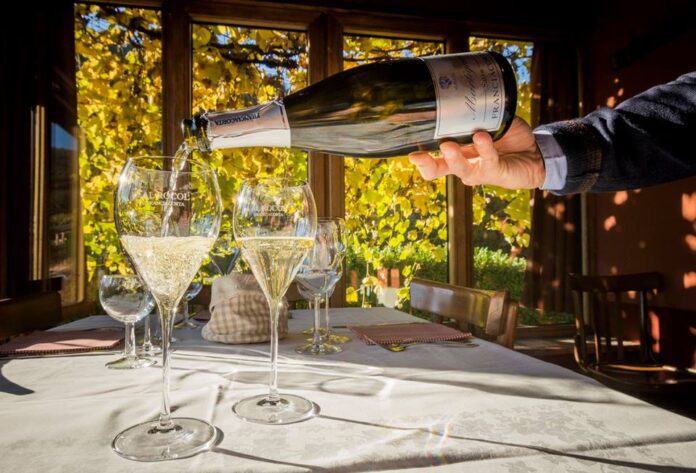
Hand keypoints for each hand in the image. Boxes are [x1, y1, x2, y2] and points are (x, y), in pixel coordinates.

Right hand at [408, 117, 545, 188]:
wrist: (533, 153)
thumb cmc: (506, 137)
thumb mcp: (488, 121)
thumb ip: (476, 112)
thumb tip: (460, 89)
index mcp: (456, 154)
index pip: (432, 162)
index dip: (420, 161)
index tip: (409, 152)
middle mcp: (464, 164)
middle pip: (439, 171)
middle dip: (427, 164)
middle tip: (418, 155)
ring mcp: (479, 170)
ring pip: (461, 170)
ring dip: (454, 159)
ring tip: (448, 146)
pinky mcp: (496, 172)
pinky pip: (488, 160)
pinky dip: (484, 148)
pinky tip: (481, 136)